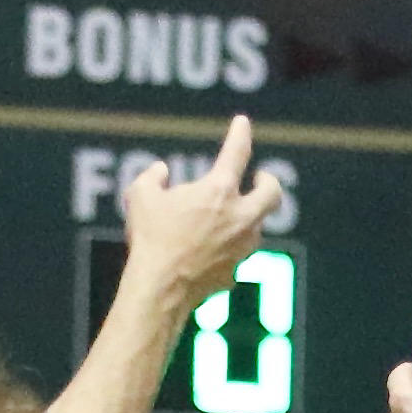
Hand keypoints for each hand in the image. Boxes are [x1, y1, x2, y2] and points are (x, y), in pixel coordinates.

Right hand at [118, 115, 281, 299]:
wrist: (159, 289)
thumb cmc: (150, 239)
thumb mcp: (139, 197)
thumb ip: (151, 177)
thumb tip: (160, 171)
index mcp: (219, 191)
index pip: (237, 152)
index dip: (240, 133)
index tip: (243, 123)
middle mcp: (239, 218)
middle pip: (272, 194)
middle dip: (269, 183)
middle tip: (261, 179)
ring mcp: (241, 248)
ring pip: (256, 228)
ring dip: (246, 219)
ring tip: (226, 220)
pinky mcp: (234, 273)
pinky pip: (236, 257)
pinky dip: (227, 251)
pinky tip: (210, 254)